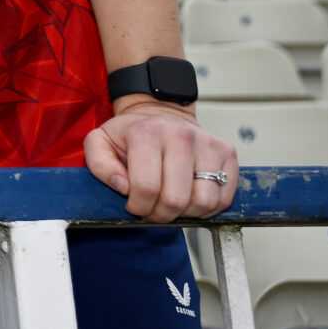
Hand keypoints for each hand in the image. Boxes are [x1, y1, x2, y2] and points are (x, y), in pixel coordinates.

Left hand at [85, 101, 238, 221]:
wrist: (162, 114)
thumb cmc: (133, 133)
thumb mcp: (101, 142)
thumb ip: (99, 164)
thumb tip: (122, 186)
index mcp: (147, 133)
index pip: (146, 188)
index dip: (138, 206)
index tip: (134, 204)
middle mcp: (181, 136)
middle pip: (175, 200)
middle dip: (160, 214)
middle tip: (153, 209)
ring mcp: (208, 144)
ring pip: (203, 202)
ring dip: (185, 213)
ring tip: (171, 203)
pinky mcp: (227, 153)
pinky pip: (224, 197)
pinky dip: (207, 208)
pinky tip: (191, 197)